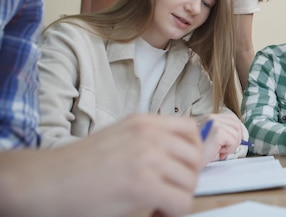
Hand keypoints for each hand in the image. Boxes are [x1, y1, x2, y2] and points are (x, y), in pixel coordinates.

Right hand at [0, 114, 203, 216]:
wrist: (46, 181)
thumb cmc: (78, 166)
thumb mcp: (121, 139)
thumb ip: (151, 142)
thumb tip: (186, 157)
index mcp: (145, 122)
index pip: (191, 130)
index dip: (192, 153)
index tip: (182, 169)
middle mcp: (150, 134)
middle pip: (196, 157)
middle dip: (186, 179)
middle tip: (168, 191)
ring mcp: (148, 157)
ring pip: (191, 181)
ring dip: (178, 197)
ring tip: (158, 203)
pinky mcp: (143, 185)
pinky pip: (182, 201)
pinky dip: (173, 212)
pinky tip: (156, 212)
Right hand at [200, 112, 243, 161]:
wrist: (190, 160)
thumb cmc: (201, 152)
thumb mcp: (215, 138)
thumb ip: (226, 132)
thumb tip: (242, 135)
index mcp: (210, 117)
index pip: (232, 118)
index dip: (238, 129)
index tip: (237, 140)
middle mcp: (212, 118)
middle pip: (236, 124)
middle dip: (237, 139)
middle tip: (228, 149)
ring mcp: (214, 123)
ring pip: (236, 133)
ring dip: (232, 146)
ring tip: (221, 151)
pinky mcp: (217, 131)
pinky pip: (233, 140)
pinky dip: (229, 149)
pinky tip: (219, 152)